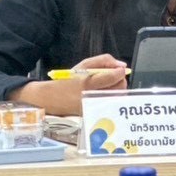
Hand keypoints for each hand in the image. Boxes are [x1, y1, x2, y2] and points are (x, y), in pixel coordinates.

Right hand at [11, 53, 127, 115]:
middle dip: (120, 80)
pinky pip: (111, 104)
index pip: (113, 77)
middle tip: (114, 77)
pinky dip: (112, 97)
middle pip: (119, 88)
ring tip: (108, 85)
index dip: (120, 72)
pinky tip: (104, 93)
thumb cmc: (69, 80)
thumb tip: (122, 66)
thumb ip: (104, 61)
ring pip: (118, 97)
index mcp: (88, 83)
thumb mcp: (84, 65)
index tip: (120, 69)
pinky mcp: (95, 114)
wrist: (53, 99)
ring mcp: (95, 107)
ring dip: (117, 89)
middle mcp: (93, 97)